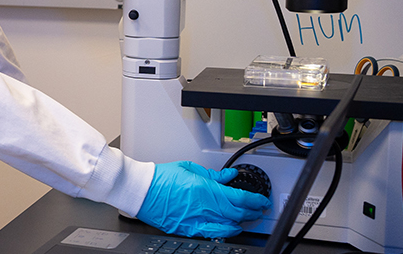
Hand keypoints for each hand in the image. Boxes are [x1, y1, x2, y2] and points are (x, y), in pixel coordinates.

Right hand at [138, 161, 270, 237]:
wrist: (141, 190)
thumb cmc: (160, 178)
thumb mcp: (189, 168)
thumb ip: (212, 175)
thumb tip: (228, 176)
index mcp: (205, 189)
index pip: (239, 198)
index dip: (255, 200)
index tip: (261, 200)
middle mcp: (203, 207)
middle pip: (237, 213)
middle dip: (252, 211)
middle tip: (259, 209)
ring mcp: (196, 220)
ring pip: (228, 225)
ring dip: (241, 222)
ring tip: (247, 218)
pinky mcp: (188, 228)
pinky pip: (212, 233)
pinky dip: (225, 231)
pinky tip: (230, 228)